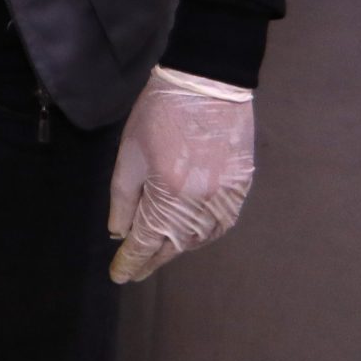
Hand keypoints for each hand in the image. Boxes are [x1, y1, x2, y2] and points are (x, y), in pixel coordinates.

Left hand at [106, 66, 255, 282]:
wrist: (207, 84)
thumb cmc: (159, 114)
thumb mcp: (130, 154)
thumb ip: (123, 197)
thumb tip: (120, 233)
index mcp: (169, 195)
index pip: (147, 242)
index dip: (131, 261)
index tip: (119, 276)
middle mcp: (201, 204)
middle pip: (174, 244)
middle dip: (152, 259)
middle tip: (135, 271)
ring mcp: (225, 198)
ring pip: (198, 238)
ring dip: (177, 248)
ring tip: (158, 253)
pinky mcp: (241, 189)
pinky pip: (221, 224)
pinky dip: (203, 234)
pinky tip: (190, 234)